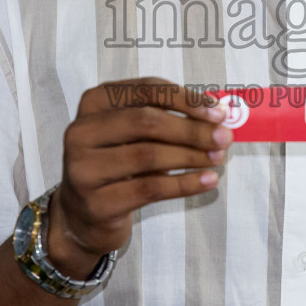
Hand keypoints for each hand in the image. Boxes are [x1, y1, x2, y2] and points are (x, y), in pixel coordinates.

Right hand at [49, 77, 231, 277]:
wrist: (84, 215)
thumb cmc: (118, 164)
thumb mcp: (134, 134)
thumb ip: (167, 118)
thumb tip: (218, 117)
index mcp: (94, 102)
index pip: (146, 89)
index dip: (186, 99)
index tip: (219, 112)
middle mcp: (81, 131)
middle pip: (146, 121)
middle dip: (192, 129)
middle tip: (224, 138)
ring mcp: (83, 168)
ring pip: (149, 155)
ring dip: (192, 156)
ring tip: (218, 159)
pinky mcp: (96, 202)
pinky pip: (150, 189)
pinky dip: (184, 184)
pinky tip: (207, 181)